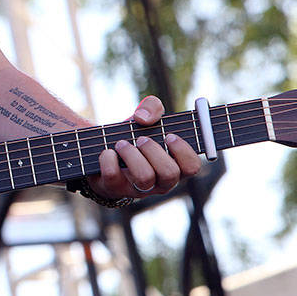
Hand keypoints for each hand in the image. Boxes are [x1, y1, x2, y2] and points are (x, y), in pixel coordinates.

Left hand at [88, 95, 202, 200]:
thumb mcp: (146, 118)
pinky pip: (113, 176)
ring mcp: (138, 188)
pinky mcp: (115, 188)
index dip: (182, 151)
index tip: (168, 135)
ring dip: (131, 154)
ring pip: (145, 177)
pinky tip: (108, 152)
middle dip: (153, 150)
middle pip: (169, 173)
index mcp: (174, 166)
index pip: (192, 167)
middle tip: (141, 139)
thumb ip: (152, 107)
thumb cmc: (134, 136)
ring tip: (121, 144)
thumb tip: (143, 117)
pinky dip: (108, 159)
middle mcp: (160, 182)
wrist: (104, 151)